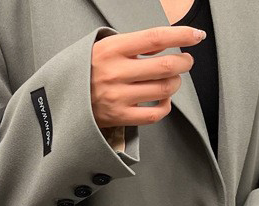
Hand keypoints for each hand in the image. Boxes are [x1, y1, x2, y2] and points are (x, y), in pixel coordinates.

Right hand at [90, 26, 205, 129]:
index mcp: (112, 50)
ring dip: (175, 84)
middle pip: (164, 66)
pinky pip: (153, 114)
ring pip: (163, 90)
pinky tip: (163, 100)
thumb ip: (134, 44)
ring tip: (172, 80)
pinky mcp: (118, 117)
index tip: (196, 36)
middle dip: (183, 63)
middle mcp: (115, 73)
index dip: (181, 35)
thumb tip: (165, 44)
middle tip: (185, 61)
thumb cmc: (88, 71)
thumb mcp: (105, 47)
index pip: (155, 38)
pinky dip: (165, 107)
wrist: (63, 99)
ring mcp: (117, 97)